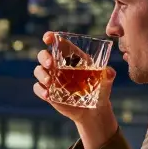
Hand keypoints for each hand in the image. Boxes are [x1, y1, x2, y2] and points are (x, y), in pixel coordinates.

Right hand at [34, 32, 118, 148]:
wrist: (94, 111)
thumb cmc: (100, 91)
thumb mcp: (106, 82)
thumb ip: (108, 75)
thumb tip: (109, 71)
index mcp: (72, 57)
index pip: (59, 43)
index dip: (51, 38)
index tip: (48, 38)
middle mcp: (59, 66)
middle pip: (44, 55)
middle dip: (44, 56)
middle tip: (50, 63)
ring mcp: (52, 79)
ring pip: (39, 70)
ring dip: (41, 74)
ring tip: (49, 82)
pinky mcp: (49, 92)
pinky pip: (38, 88)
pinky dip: (40, 90)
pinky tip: (47, 95)